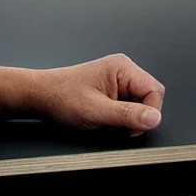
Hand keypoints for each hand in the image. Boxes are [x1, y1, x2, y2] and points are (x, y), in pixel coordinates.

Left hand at [34, 54, 165, 136]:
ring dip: (123, 119)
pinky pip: (127, 107)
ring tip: (102, 119)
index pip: (155, 90)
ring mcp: (119, 80)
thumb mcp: (95, 111)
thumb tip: (154, 118)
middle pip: (148, 98)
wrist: (40, 96)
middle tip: (112, 124)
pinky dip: (117, 118)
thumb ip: (127, 115)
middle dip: (133, 117)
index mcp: (123, 68)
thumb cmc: (61, 97)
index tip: (132, 127)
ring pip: (138, 105)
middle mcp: (123, 70)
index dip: (148, 113)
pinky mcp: (113, 89)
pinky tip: (101, 117)